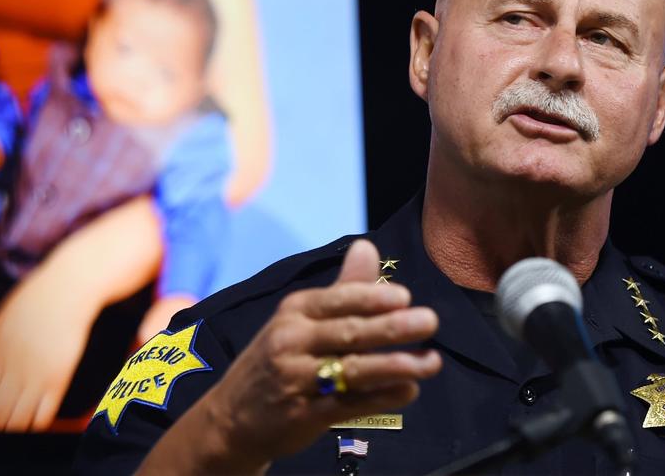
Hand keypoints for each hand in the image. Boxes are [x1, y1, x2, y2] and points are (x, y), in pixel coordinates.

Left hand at [0, 260, 90, 430]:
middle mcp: (11, 366)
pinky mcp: (59, 377)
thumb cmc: (34, 299)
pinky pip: (43, 414)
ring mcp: (35, 373)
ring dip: (4, 431)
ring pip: (14, 417)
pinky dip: (34, 426)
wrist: (69, 286)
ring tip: (0, 436)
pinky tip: (29, 427)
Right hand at [143, 239, 441, 473]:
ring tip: (431, 361)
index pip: (337, 300)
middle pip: (349, 333)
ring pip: (354, 369)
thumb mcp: (299, 319)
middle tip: (429, 321)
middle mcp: (292, 341)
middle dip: (393, 328)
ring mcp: (297, 380)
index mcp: (294, 311)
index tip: (405, 297)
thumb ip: (342, 288)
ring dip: (396, 365)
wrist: (233, 416)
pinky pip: (350, 404)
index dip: (372, 298)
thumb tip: (368, 247)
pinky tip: (409, 391)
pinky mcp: (305, 415)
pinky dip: (382, 398)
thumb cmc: (277, 360)